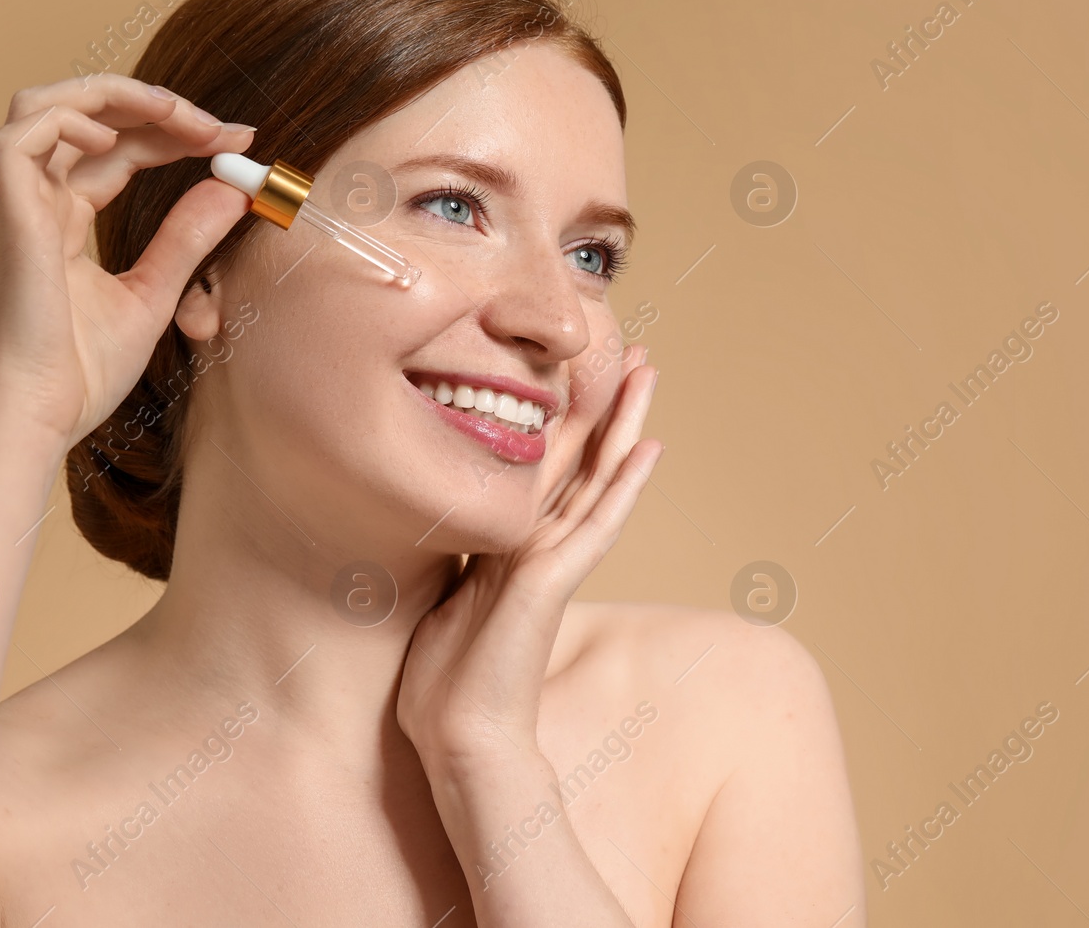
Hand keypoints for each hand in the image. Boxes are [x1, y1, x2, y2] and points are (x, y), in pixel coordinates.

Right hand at [0, 74, 255, 448]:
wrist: (42, 414)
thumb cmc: (83, 371)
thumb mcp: (154, 292)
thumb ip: (187, 238)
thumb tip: (233, 191)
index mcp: (63, 218)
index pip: (119, 150)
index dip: (175, 134)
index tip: (237, 141)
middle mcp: (35, 202)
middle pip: (87, 116)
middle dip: (157, 108)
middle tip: (221, 128)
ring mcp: (15, 204)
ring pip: (42, 105)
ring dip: (113, 95)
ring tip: (177, 117)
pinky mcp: (5, 214)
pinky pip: (19, 135)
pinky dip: (70, 120)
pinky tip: (119, 143)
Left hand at [397, 344, 661, 763]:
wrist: (458, 735)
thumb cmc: (444, 680)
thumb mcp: (443, 593)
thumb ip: (459, 556)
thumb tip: (441, 523)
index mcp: (513, 545)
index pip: (550, 468)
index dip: (568, 419)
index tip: (581, 372)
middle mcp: (541, 545)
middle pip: (584, 460)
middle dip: (606, 405)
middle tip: (633, 353)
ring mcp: (553, 561)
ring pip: (599, 478)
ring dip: (625, 424)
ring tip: (647, 374)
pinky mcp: (553, 580)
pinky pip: (597, 522)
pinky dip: (624, 484)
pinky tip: (647, 448)